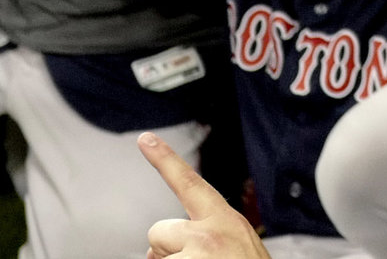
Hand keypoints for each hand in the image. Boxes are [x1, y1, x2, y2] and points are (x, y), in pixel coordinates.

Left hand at [140, 132, 267, 258]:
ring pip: (155, 257)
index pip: (190, 182)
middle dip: (167, 249)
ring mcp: (192, 255)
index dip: (165, 159)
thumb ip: (208, 235)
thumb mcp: (241, 247)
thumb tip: (161, 244)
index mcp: (224, 221)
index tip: (145, 139)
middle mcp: (206, 234)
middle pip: (159, 230)